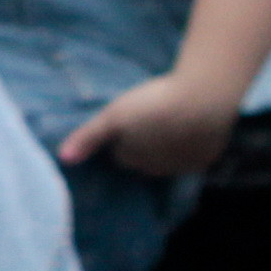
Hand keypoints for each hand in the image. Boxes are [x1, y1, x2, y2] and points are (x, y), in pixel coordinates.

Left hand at [58, 69, 244, 180]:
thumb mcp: (114, 115)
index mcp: (134, 160)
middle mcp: (159, 170)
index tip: (126, 122)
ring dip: (167, 144)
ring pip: (169, 158)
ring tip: (168, 119)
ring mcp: (184, 166)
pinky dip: (191, 142)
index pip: (120, 155)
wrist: (203, 100)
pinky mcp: (207, 157)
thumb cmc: (154, 105)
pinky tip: (191, 123)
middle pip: (143, 160)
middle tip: (148, 118)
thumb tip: (63, 159)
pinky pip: (194, 153)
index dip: (120, 138)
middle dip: (142, 145)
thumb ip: (88, 137)